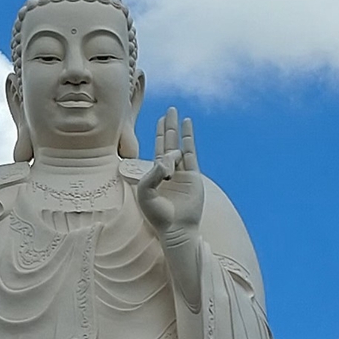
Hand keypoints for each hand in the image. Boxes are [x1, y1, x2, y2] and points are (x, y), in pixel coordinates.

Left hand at [139, 107, 202, 242]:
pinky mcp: (193, 176)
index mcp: (156, 175)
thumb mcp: (146, 192)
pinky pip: (190, 153)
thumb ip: (152, 173)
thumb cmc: (158, 215)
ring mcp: (182, 172)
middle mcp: (169, 171)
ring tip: (176, 113)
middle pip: (168, 142)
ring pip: (178, 146)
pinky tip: (187, 125)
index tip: (159, 120)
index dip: (158, 134)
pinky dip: (188, 138)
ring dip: (176, 129)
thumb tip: (165, 158)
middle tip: (169, 109)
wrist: (176, 229)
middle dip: (168, 126)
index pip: (157, 149)